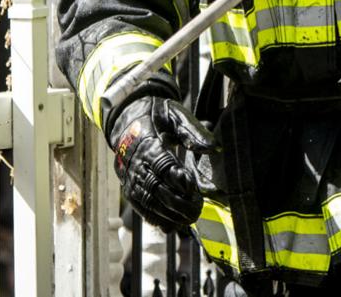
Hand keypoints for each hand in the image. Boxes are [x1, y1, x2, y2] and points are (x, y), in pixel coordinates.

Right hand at [109, 95, 215, 231]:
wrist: (126, 120)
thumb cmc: (156, 116)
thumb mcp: (175, 114)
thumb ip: (193, 130)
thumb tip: (213, 147)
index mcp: (147, 143)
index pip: (162, 165)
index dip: (177, 178)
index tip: (192, 186)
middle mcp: (135, 164)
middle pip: (156, 188)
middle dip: (176, 202)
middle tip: (197, 209)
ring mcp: (130, 178)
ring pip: (148, 202)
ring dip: (168, 214)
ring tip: (188, 220)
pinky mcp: (129, 188)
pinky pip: (140, 207)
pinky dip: (154, 219)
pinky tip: (170, 226)